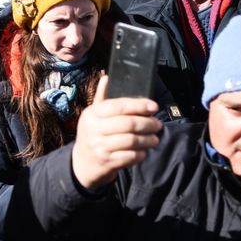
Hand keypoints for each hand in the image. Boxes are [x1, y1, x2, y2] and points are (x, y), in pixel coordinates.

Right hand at [70, 75, 161, 190]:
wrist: (82, 163)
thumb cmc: (92, 134)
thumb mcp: (93, 115)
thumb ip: (102, 98)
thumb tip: (107, 77)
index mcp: (92, 114)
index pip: (118, 106)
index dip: (138, 105)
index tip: (154, 106)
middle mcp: (94, 129)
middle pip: (128, 124)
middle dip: (148, 124)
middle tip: (158, 124)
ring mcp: (100, 147)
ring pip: (132, 141)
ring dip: (148, 139)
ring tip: (155, 138)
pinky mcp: (107, 162)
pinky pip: (131, 156)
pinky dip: (141, 153)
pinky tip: (145, 150)